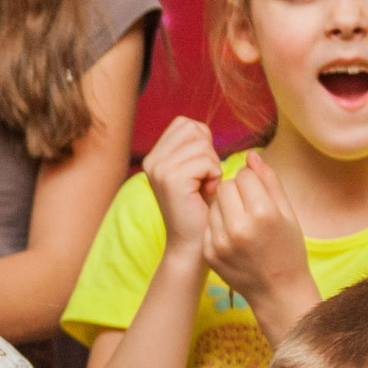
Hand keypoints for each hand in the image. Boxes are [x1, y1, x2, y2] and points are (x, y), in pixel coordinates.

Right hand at [141, 117, 222, 257]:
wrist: (192, 243)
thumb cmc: (200, 207)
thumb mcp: (194, 170)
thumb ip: (193, 146)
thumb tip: (202, 129)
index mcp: (155, 156)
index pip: (185, 124)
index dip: (203, 141)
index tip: (202, 169)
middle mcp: (152, 161)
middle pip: (193, 130)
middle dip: (208, 151)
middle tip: (205, 178)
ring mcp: (159, 169)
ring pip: (201, 145)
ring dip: (213, 165)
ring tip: (206, 186)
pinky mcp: (171, 180)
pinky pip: (206, 161)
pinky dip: (214, 175)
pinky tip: (207, 192)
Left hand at [203, 151, 316, 328]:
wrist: (278, 292)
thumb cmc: (288, 249)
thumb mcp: (288, 213)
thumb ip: (269, 181)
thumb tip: (250, 155)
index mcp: (262, 214)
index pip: (243, 175)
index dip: (253, 182)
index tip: (261, 195)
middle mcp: (239, 228)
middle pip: (224, 186)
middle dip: (236, 191)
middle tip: (249, 207)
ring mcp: (220, 242)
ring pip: (213, 203)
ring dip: (226, 207)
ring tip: (242, 223)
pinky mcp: (209, 252)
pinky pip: (208, 223)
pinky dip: (219, 225)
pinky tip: (234, 238)